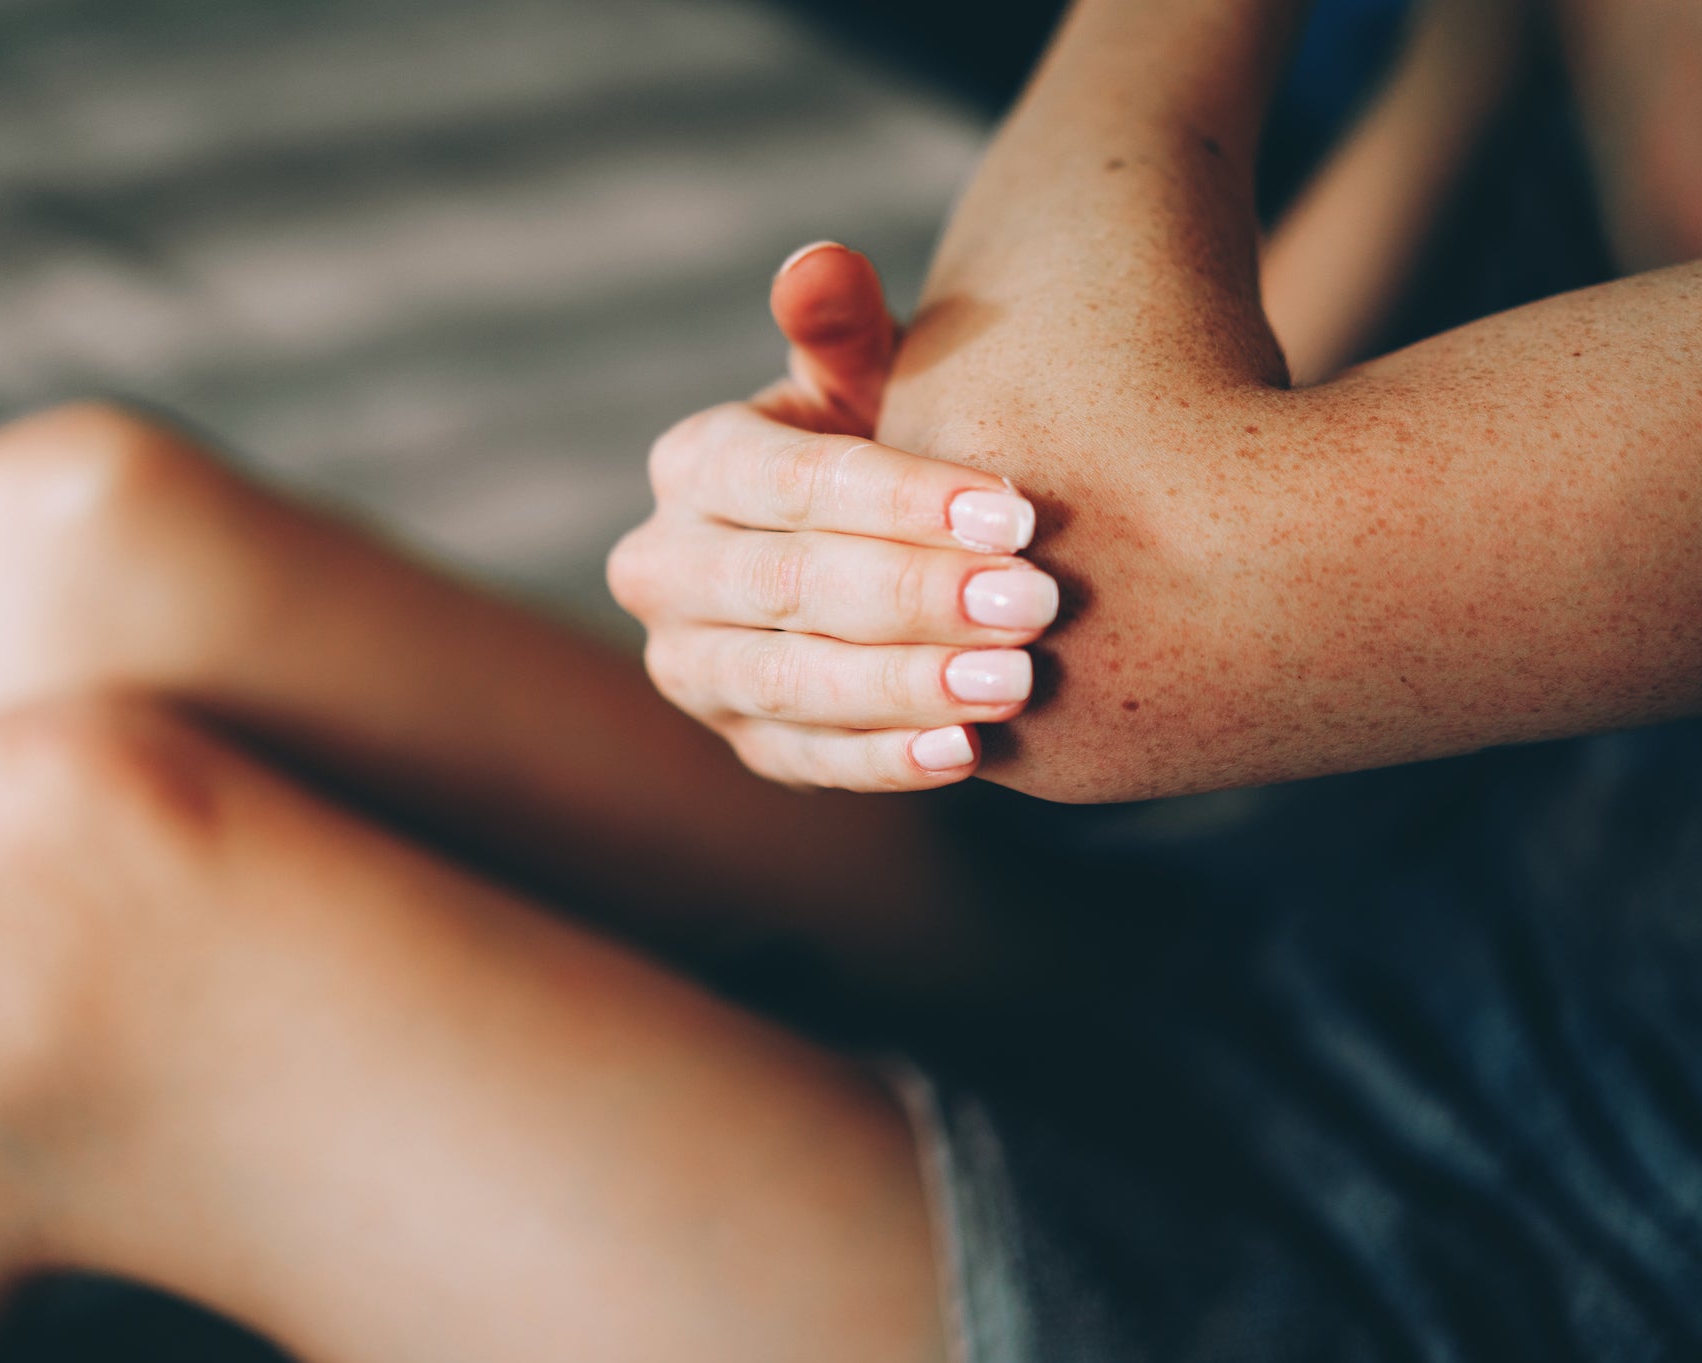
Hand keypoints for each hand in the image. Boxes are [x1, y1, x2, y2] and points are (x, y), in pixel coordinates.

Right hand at [609, 243, 1057, 791]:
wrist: (875, 550)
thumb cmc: (884, 445)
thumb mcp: (867, 383)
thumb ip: (845, 331)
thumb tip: (818, 262)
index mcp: (694, 464)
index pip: (790, 480)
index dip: (901, 498)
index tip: (1013, 512)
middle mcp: (665, 568)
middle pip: (790, 586)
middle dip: (918, 596)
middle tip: (1036, 601)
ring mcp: (693, 666)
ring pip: (792, 682)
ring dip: (908, 685)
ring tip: (1014, 680)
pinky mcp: (741, 741)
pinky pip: (807, 759)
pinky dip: (885, 761)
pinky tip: (966, 752)